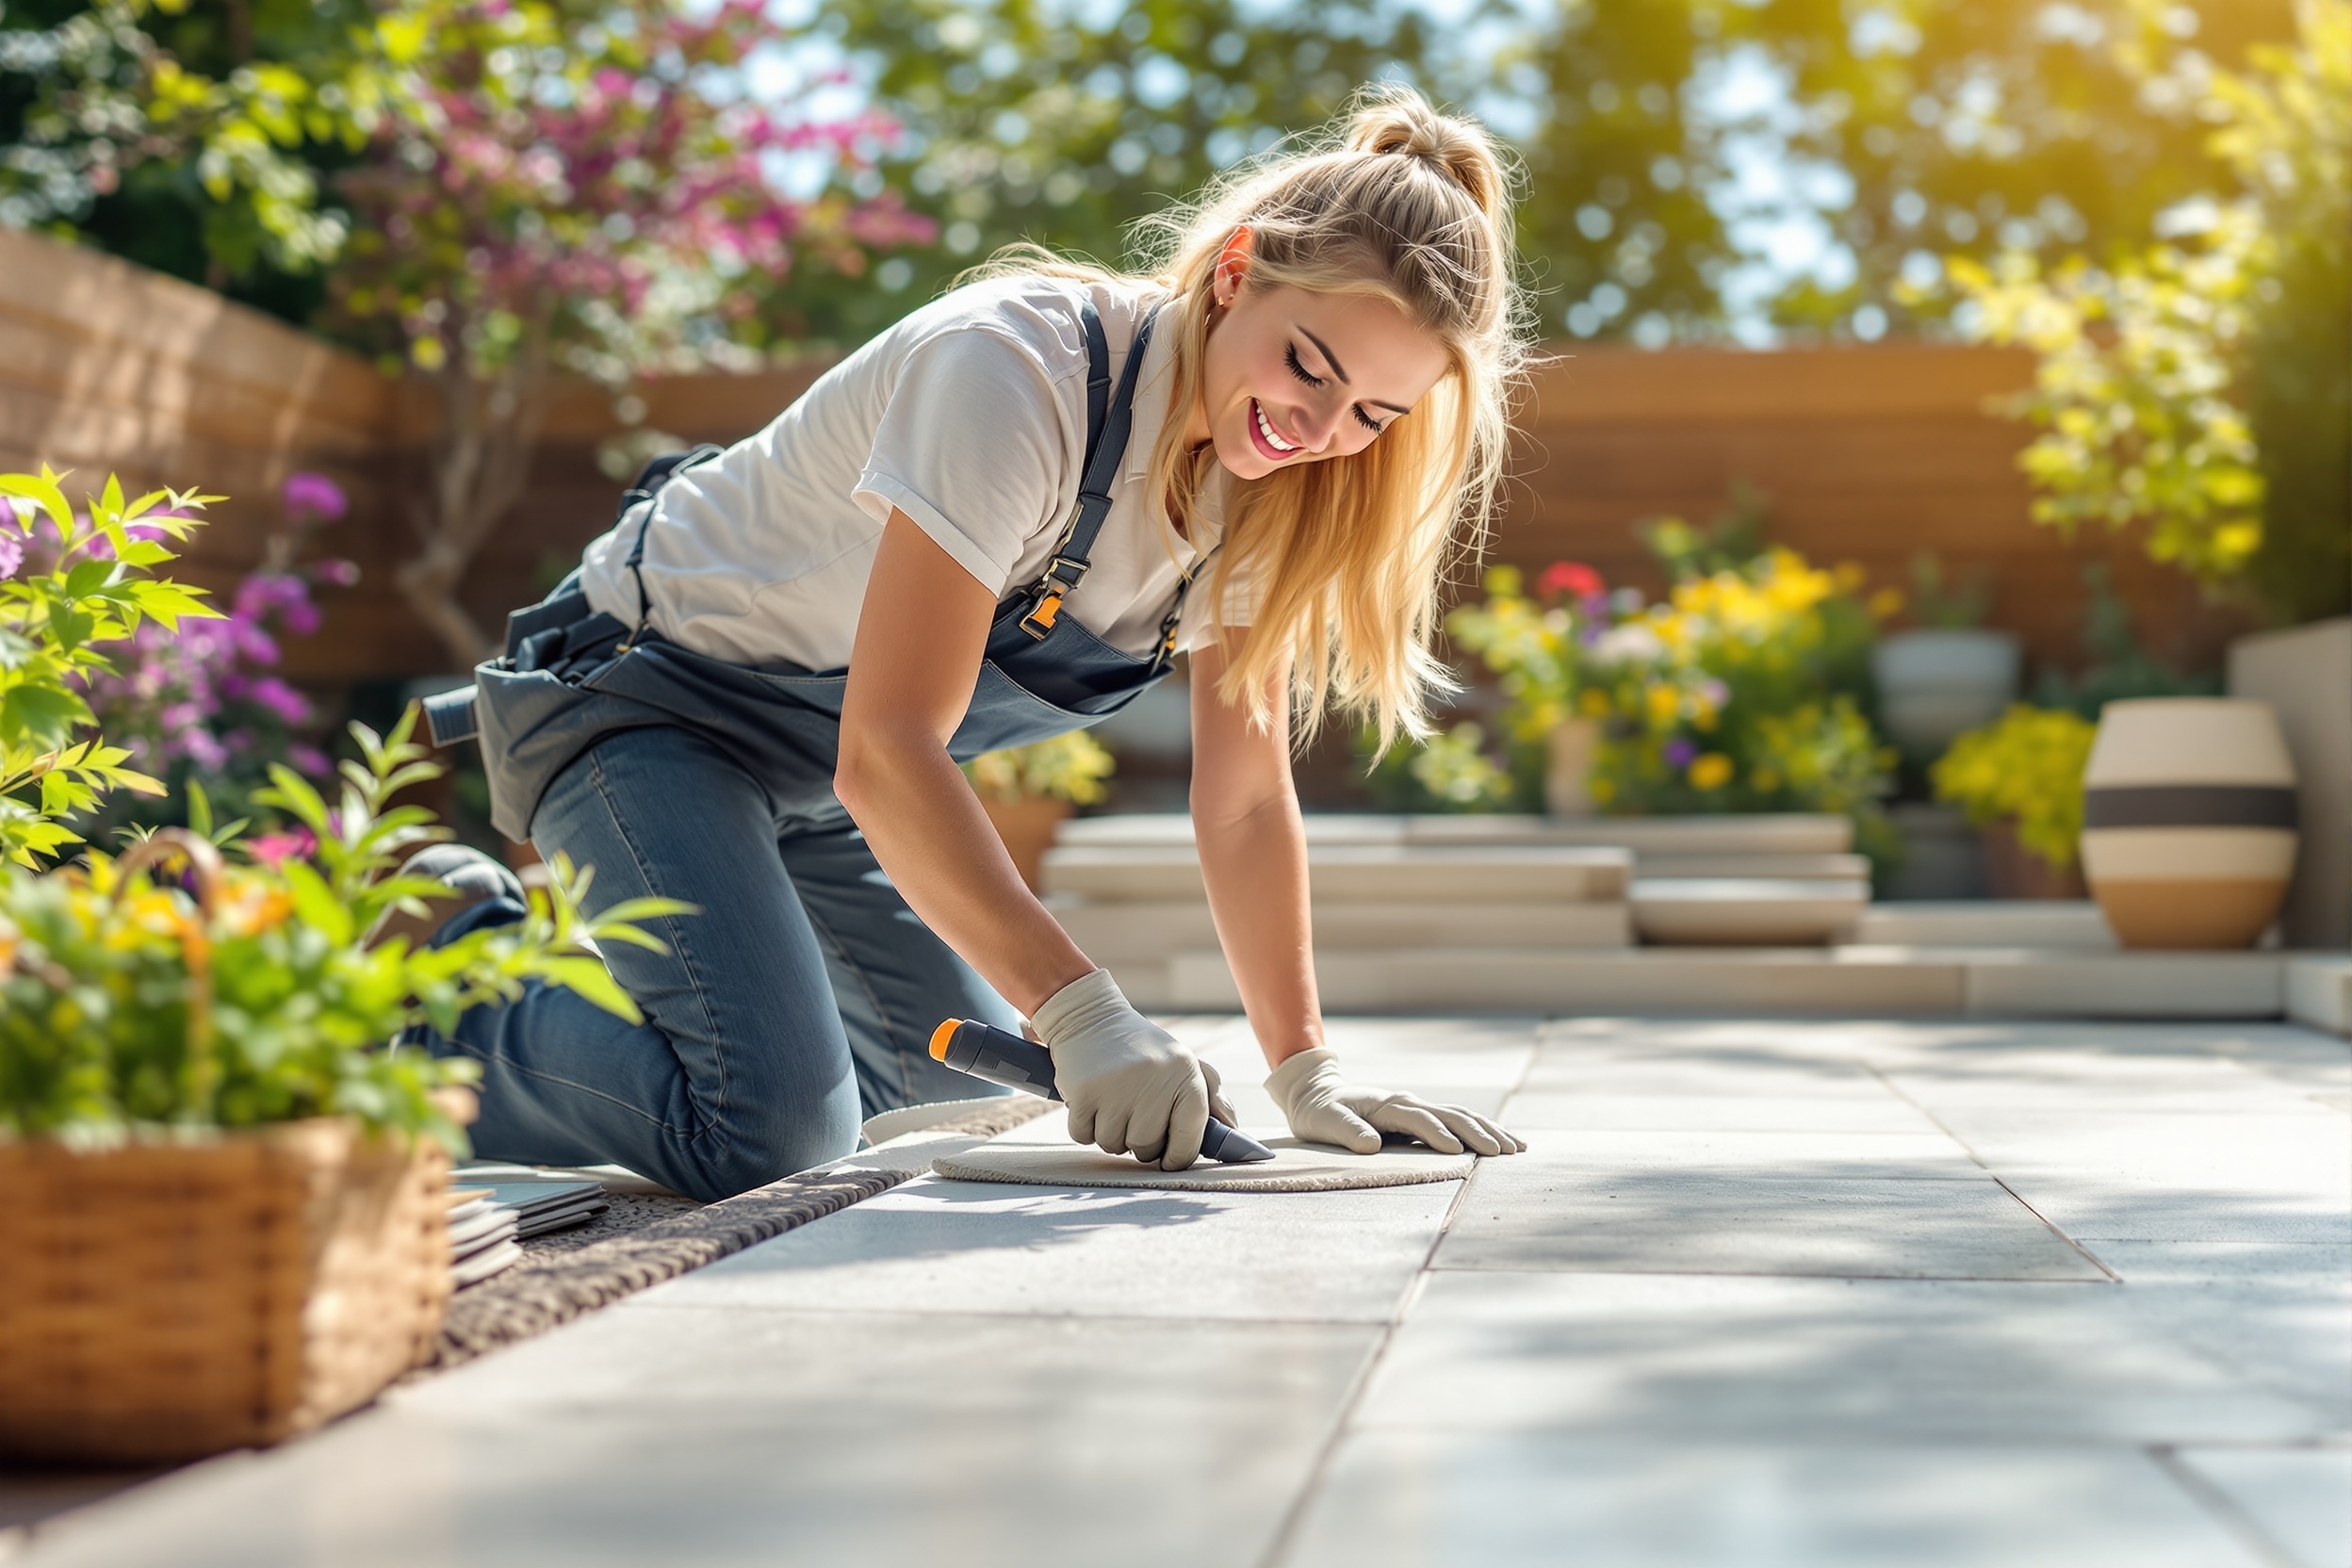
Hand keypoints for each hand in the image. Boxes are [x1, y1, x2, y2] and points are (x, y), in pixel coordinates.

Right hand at [1031, 969, 1229, 1169]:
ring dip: (1111, 1134)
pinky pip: (1083, 1136)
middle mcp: (1154, 1079)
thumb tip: (1232, 1130)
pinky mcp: (1083, 1091)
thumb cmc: (1143, 1051)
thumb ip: (1212, 1096)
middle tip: (1134, 1116)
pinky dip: (1084, 1128)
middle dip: (1140, 1142)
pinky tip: (1091, 1103)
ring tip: (1112, 1104)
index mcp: (1185, 1073)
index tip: (1170, 1159)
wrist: (1090, 1019)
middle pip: (1147, 1147)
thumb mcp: (1183, 1063)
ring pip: (1114, 1145)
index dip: (1180, 1156)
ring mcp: (1116, 1086)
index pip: (1190, 1135)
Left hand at [1265, 1047, 1525, 1156]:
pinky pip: (1458, 1121)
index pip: (1420, 1121)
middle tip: (1505, 1154)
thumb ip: (1347, 1132)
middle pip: (1452, 1116)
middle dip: (1479, 1134)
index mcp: (1389, 1105)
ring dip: (1489, 1130)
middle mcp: (1410, 1103)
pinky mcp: (1422, 1117)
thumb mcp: (1324, 1122)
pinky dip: (1483, 1129)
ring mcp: (1419, 1107)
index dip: (1439, 1135)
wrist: (1318, 1093)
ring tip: (1517, 1149)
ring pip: (1462, 1116)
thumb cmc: (1319, 1112)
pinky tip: (1503, 1142)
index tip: (1459, 1153)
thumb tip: (1371, 1145)